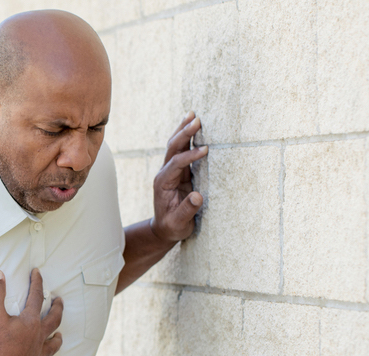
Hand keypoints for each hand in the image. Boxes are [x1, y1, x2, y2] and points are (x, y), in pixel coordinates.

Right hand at [0, 268, 62, 355]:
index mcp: (31, 322)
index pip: (36, 297)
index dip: (37, 283)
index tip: (36, 272)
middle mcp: (37, 337)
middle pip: (53, 320)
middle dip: (57, 308)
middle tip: (59, 301)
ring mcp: (35, 354)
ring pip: (52, 346)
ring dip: (56, 340)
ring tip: (59, 336)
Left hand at [151, 111, 207, 241]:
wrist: (165, 228)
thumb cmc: (172, 227)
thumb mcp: (179, 224)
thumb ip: (187, 211)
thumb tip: (197, 196)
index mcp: (163, 183)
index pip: (175, 164)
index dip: (190, 156)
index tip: (205, 150)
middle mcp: (164, 173)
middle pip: (172, 148)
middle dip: (184, 134)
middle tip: (197, 120)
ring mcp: (170, 170)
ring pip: (175, 145)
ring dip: (183, 130)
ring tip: (193, 114)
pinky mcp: (178, 170)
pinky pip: (181, 150)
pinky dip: (187, 137)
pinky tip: (192, 125)